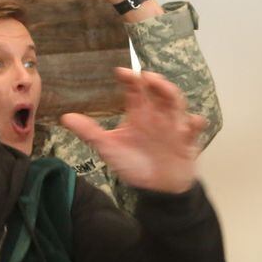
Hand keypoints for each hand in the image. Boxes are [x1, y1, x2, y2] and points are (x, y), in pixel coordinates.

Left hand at [61, 68, 204, 193]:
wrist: (156, 188)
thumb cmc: (134, 164)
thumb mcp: (110, 148)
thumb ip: (90, 133)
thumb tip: (65, 118)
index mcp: (139, 112)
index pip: (135, 89)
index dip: (129, 78)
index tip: (121, 73)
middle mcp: (157, 114)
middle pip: (158, 90)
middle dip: (155, 82)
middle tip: (146, 77)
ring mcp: (173, 125)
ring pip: (176, 103)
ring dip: (171, 94)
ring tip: (163, 89)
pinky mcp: (186, 140)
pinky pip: (194, 128)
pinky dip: (195, 123)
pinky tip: (193, 121)